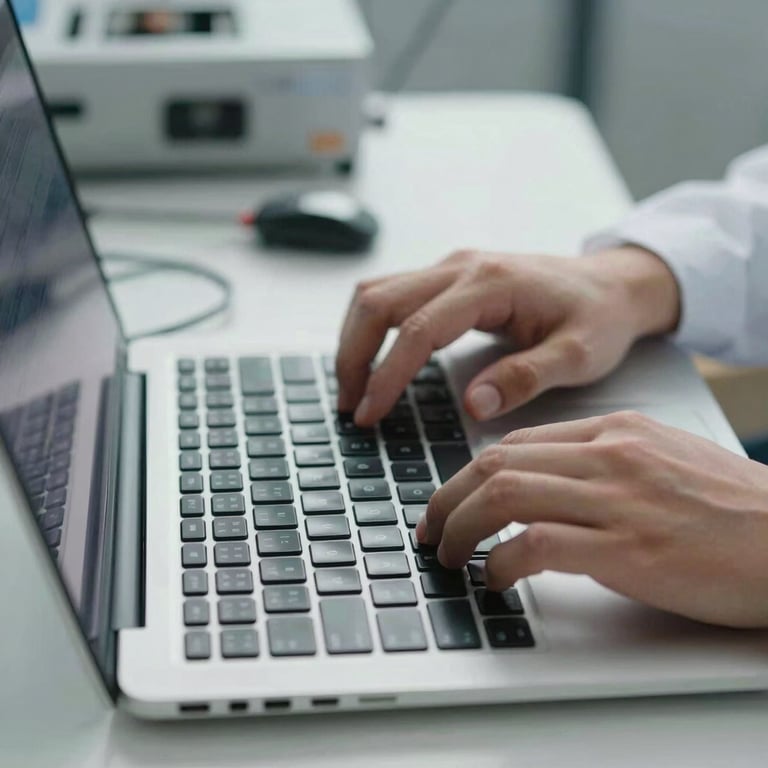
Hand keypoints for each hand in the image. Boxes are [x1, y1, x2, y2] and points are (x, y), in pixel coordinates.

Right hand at [336, 246, 679, 425]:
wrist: (613, 284)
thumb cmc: (600, 318)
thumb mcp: (578, 355)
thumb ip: (526, 378)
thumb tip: (473, 404)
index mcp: (491, 284)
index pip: (418, 330)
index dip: (387, 376)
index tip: (369, 415)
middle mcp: (462, 268)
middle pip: (378, 301)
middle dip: (353, 356)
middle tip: (351, 407)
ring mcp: (452, 268)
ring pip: (376, 293)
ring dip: (354, 340)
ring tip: (353, 389)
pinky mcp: (448, 277)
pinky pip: (391, 295)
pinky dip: (371, 329)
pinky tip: (373, 362)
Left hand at [418, 411, 767, 627]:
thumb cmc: (735, 509)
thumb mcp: (664, 460)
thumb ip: (603, 464)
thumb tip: (544, 488)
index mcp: (616, 429)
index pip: (516, 442)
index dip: (469, 474)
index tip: (451, 500)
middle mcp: (610, 454)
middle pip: (496, 462)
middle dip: (447, 497)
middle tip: (430, 529)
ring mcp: (619, 499)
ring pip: (504, 494)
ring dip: (462, 527)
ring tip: (450, 555)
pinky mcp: (629, 549)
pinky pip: (538, 544)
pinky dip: (502, 562)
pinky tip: (496, 578)